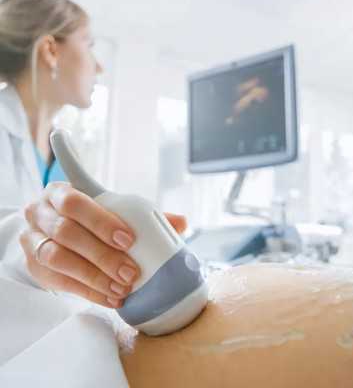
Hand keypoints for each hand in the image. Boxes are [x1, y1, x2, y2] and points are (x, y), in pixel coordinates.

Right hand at [19, 182, 186, 308]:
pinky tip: (110, 298)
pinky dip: (88, 292)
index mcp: (60, 193)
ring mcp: (32, 240)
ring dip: (94, 276)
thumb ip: (144, 216)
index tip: (129, 239)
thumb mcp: (111, 212)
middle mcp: (40, 213)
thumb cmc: (89, 220)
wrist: (54, 235)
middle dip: (102, 255)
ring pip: (58, 258)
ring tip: (121, 289)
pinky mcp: (33, 266)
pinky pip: (59, 281)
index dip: (101, 221)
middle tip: (130, 272)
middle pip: (67, 232)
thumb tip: (181, 222)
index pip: (75, 202)